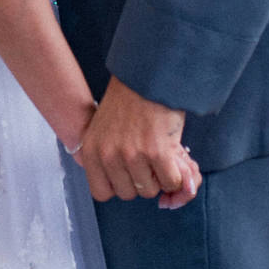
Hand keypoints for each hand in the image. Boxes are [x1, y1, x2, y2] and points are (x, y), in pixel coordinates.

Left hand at [78, 76, 200, 207]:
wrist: (148, 75)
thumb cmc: (129, 99)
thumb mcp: (107, 129)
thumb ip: (115, 161)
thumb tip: (144, 193)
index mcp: (91, 150)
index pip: (101, 192)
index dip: (119, 184)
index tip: (128, 172)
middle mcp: (108, 155)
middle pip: (129, 193)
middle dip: (141, 179)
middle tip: (148, 158)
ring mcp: (132, 154)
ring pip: (151, 190)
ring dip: (159, 175)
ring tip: (158, 150)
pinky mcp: (157, 152)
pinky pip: (171, 182)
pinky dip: (177, 175)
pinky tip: (172, 154)